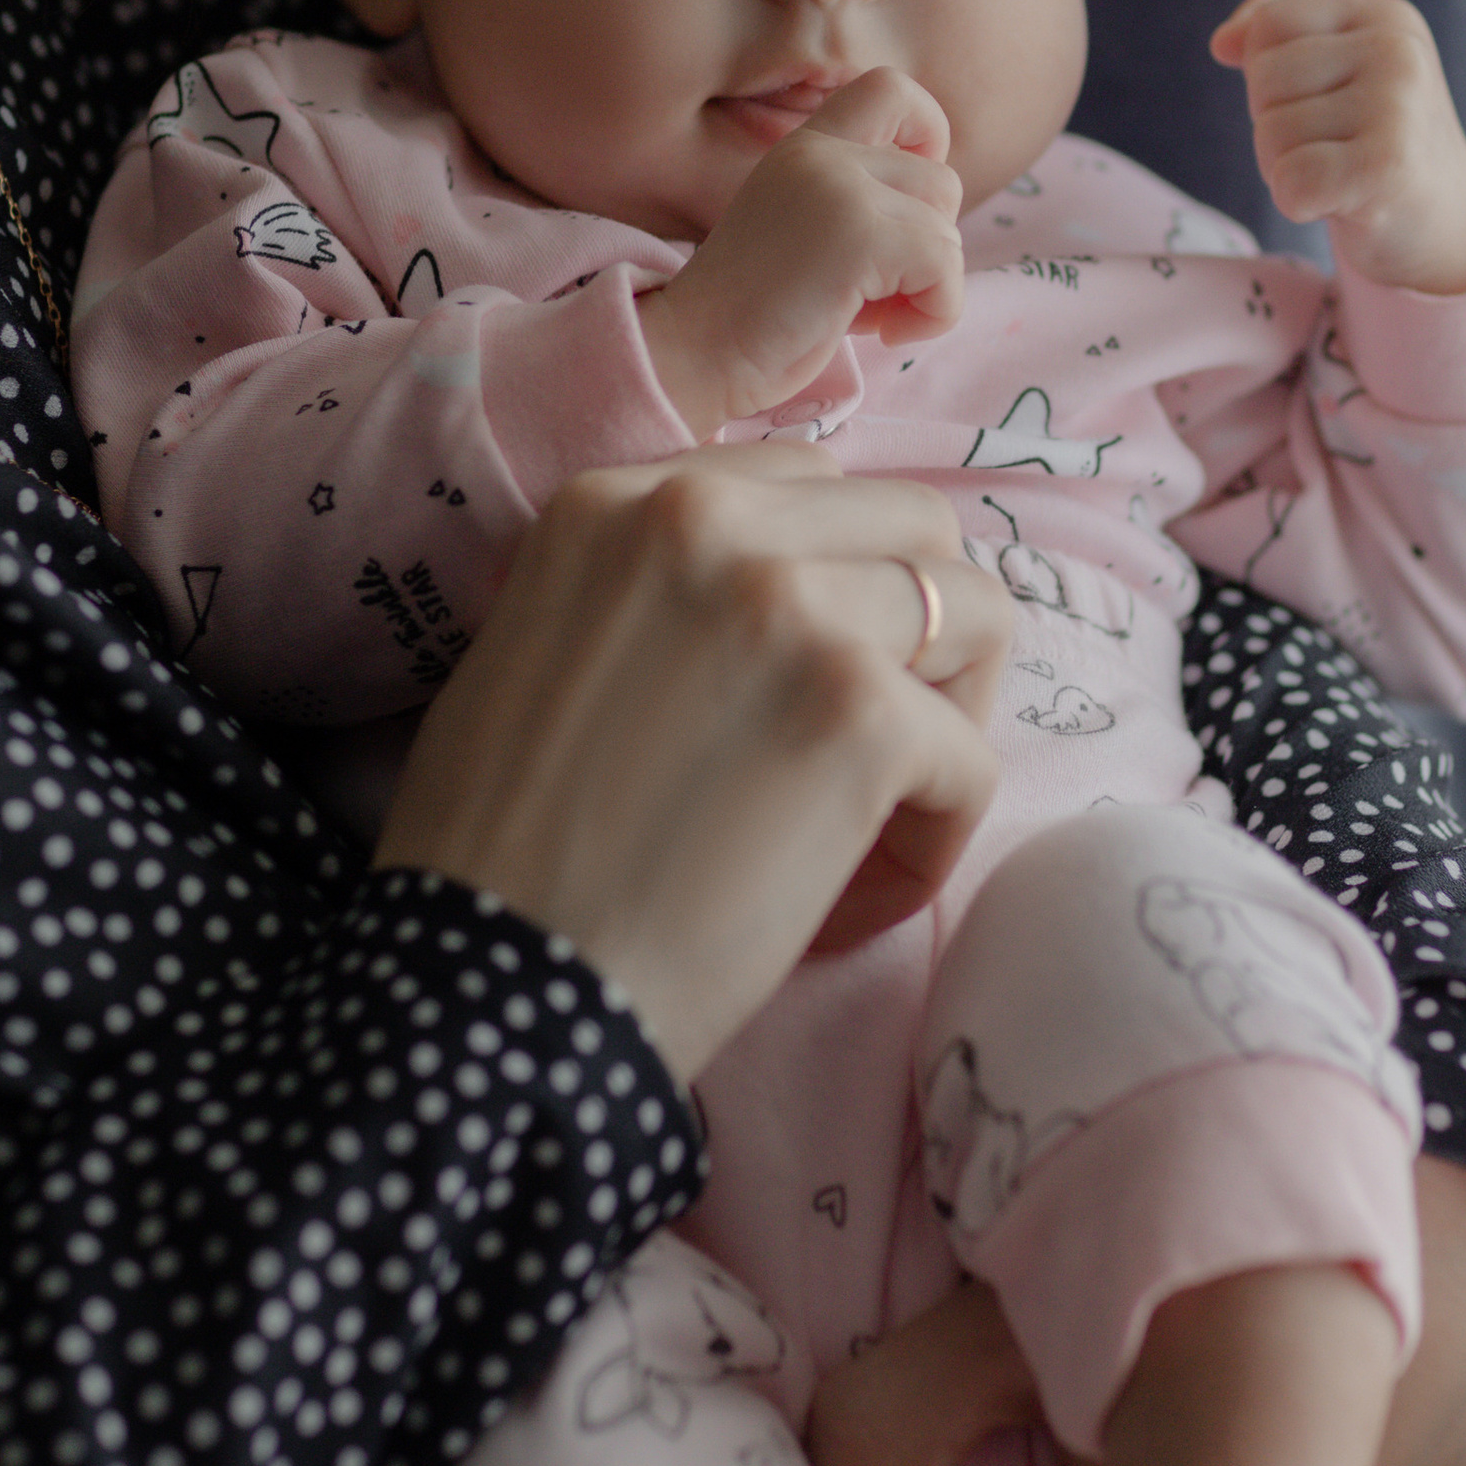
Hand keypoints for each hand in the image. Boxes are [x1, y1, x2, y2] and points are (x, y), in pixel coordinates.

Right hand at [371, 441, 1006, 1079]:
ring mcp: (792, 607)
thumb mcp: (543, 649)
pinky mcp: (861, 713)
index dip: (835, 579)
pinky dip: (937, 837)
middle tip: (876, 741)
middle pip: (914, 523)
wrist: (488, 983)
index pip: (808, 482)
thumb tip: (792, 602)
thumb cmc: (500, 854)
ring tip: (884, 810)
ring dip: (949, 716)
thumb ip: (656, 594)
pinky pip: (970, 758)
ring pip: (977, 614)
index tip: (809, 674)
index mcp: (617, 501)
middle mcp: (704, 520)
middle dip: (922, 631)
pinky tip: (860, 896)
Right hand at [638, 70, 963, 432]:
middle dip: (929, 247)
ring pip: (948, 231)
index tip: (905, 203)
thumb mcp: (804, 230)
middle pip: (941, 181)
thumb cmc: (751, 313)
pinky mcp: (860, 237)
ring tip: (866, 314)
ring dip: (927, 289)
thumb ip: (857, 203)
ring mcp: (840, 190)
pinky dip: (935, 313)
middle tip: (873, 291)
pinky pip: (946, 268)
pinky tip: (881, 332)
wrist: (693, 353)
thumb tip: (941, 218)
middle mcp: (822, 155)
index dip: (928, 136)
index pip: (891, 89)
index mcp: (805, 148)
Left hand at [1212, 0, 1465, 296]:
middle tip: (1334, 149)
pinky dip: (1299, 203)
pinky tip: (1343, 202)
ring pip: (1270, 132)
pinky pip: (1290, 181)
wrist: (1443, 225)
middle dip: (1277, 125)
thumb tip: (1222, 42)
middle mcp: (1398, 50)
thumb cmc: (1372, 144)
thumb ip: (1277, 39)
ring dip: (1288, 166)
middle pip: (1264, 79)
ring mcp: (1397, 106)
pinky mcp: (1386, 167)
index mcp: (1385, 18)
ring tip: (1342, 173)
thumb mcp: (1335, 73)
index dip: (1270, 75)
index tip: (1323, 104)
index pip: (1270, 23)